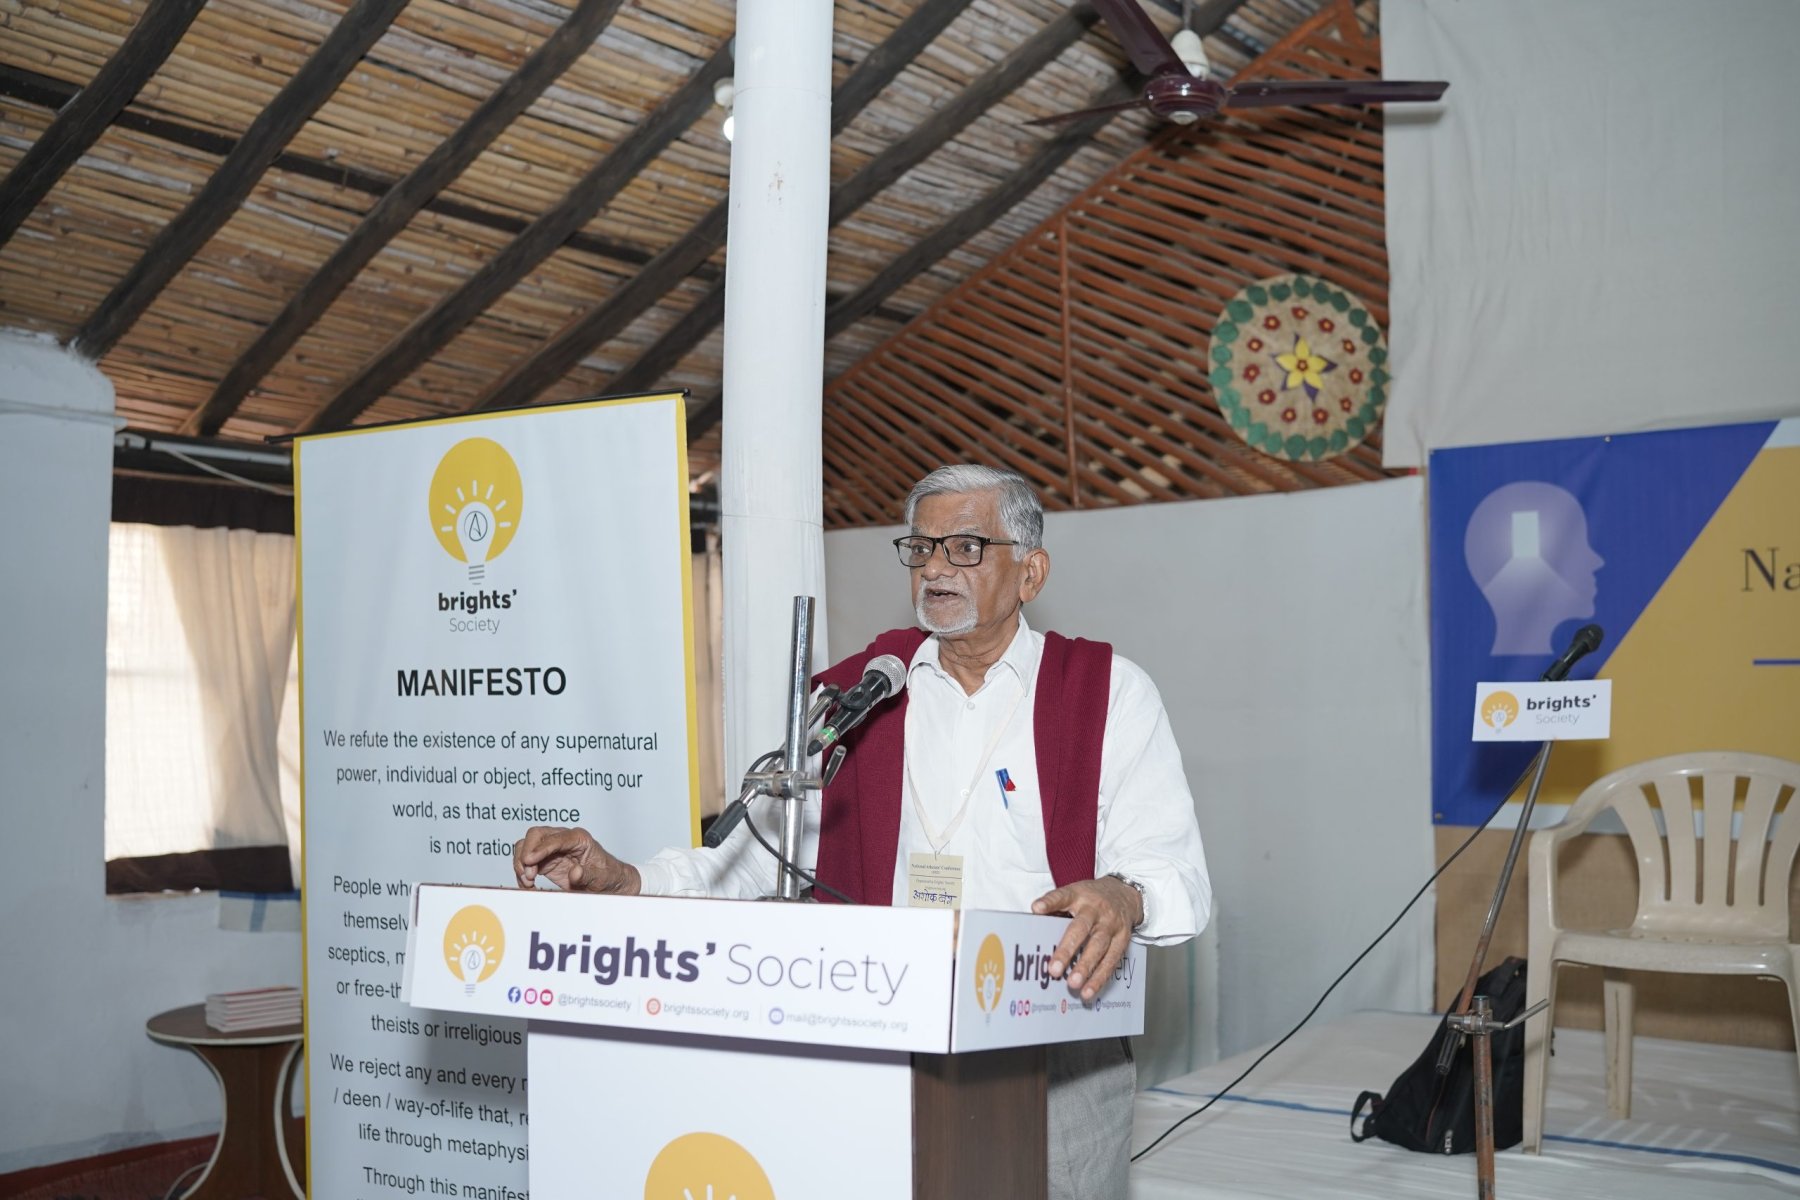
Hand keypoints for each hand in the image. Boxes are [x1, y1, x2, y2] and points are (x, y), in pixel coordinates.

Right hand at [513, 825, 639, 894]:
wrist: (607, 883)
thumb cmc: (607, 876)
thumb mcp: (601, 878)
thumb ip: (588, 875)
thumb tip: (575, 873)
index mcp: (579, 838)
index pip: (555, 838)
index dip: (540, 848)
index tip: (529, 860)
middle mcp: (563, 839)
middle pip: (536, 834)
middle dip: (526, 853)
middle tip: (528, 874)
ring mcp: (552, 848)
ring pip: (526, 845)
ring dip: (521, 863)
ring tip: (528, 882)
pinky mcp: (546, 860)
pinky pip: (526, 860)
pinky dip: (522, 871)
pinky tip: (528, 884)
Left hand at [1031, 876, 1141, 1001]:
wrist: (1124, 894)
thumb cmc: (1091, 898)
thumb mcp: (1073, 894)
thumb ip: (1055, 908)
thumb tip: (1032, 925)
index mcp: (1079, 895)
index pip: (1063, 896)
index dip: (1050, 902)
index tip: (1037, 909)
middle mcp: (1096, 909)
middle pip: (1081, 928)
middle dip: (1067, 949)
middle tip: (1054, 969)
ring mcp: (1111, 925)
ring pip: (1099, 947)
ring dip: (1085, 967)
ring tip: (1073, 984)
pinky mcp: (1122, 939)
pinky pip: (1111, 961)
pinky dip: (1099, 978)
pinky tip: (1088, 991)